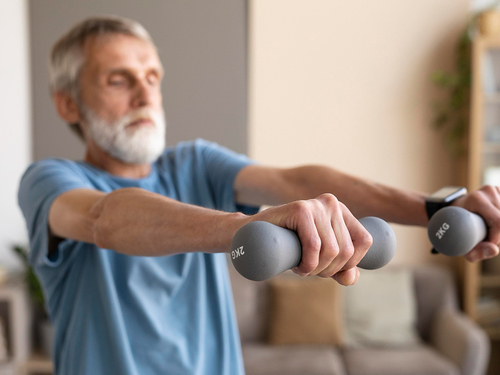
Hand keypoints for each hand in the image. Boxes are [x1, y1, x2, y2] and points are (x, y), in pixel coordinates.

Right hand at [249, 193, 372, 285]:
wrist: (253, 237)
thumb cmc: (288, 247)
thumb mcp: (320, 260)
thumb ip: (341, 269)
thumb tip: (351, 277)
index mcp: (341, 211)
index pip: (365, 241)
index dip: (351, 263)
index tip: (330, 270)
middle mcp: (332, 203)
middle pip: (346, 250)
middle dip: (329, 270)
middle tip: (310, 271)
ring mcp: (315, 205)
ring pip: (331, 250)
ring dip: (316, 269)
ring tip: (302, 269)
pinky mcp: (300, 209)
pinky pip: (314, 245)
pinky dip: (307, 263)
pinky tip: (298, 267)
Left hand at [452, 185, 499, 261]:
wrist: (450, 209)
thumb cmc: (455, 227)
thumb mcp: (460, 242)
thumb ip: (475, 252)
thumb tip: (494, 250)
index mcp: (476, 199)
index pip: (499, 222)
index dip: (496, 237)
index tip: (487, 243)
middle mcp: (488, 191)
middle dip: (498, 234)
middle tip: (486, 237)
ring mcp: (495, 190)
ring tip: (488, 228)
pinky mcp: (499, 191)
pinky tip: (492, 221)